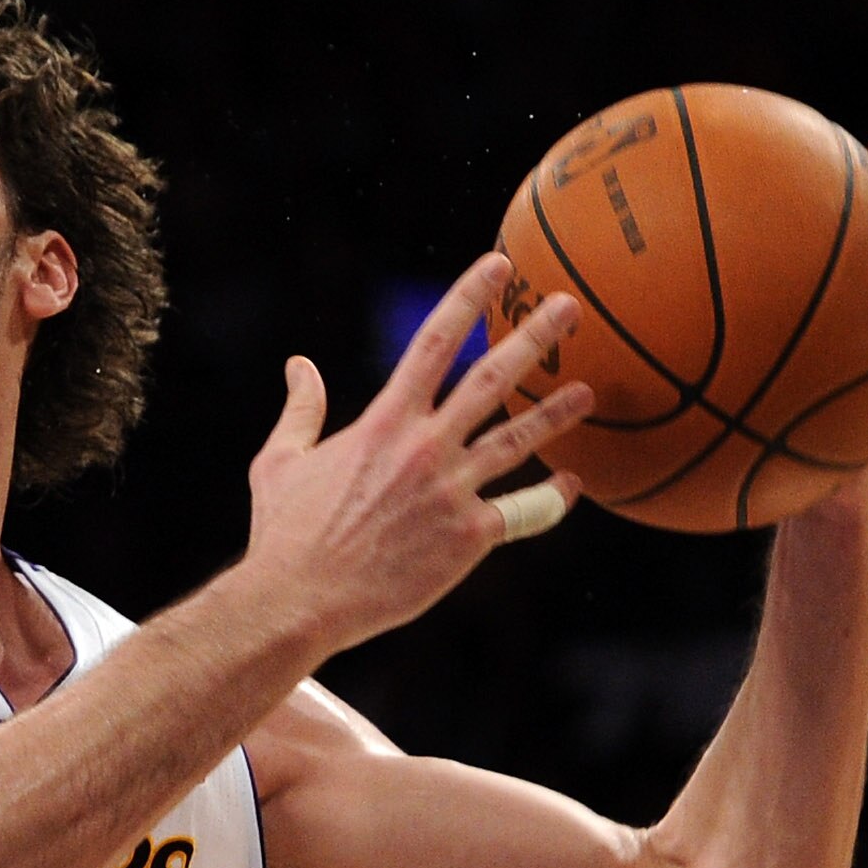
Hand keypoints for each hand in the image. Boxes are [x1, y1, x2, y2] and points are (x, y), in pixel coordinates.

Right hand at [237, 252, 595, 658]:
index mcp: (382, 422)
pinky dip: (551, 497)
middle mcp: (424, 448)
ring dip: (557, 412)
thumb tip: (299, 365)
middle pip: (493, 378)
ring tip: (588, 392)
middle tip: (569, 307)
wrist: (298, 601)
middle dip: (535, 337)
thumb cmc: (285, 534)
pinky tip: (570, 484)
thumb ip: (300, 409)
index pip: (434, 341)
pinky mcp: (469, 538)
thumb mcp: (279, 461)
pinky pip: (524, 511)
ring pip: (519, 441)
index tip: (499, 266)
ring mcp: (452, 492)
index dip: (469, 298)